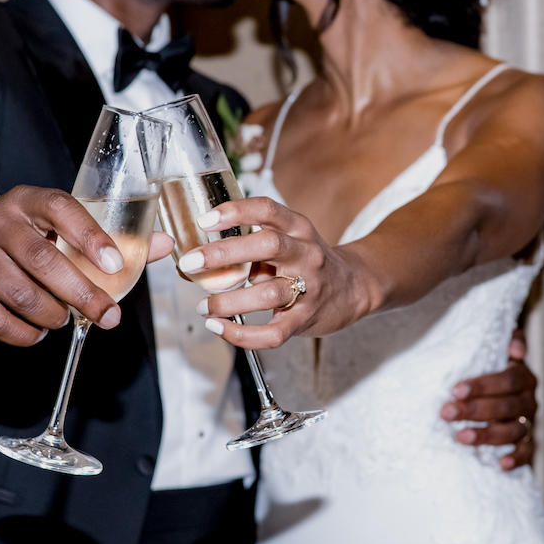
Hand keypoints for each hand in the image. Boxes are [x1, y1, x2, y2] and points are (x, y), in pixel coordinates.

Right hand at [0, 185, 172, 346]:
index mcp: (29, 199)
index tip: (117, 264)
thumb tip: (163, 244)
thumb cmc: (29, 234)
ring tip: (65, 320)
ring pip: (18, 294)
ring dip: (51, 316)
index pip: (61, 209)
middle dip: (82, 294)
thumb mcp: (63, 225)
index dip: (91, 236)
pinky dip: (20, 333)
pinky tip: (36, 332)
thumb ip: (114, 236)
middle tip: (107, 315)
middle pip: (42, 260)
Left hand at [179, 196, 380, 348]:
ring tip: (203, 305)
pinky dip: (243, 334)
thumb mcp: (284, 241)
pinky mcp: (305, 319)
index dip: (235, 212)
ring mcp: (309, 287)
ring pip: (269, 293)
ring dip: (229, 301)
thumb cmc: (304, 261)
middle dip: (225, 253)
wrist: (352, 288)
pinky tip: (219, 328)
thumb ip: (245, 247)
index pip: (267, 209)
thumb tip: (190, 261)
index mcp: (297, 228)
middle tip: (191, 262)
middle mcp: (305, 253)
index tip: (204, 221)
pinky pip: (274, 332)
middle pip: (268, 245)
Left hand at [440, 329, 535, 469]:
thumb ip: (507, 339)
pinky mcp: (527, 442)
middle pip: (505, 407)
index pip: (507, 380)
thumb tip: (515, 348)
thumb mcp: (495, 346)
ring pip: (512, 431)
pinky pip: (526, 452)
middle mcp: (528, 400)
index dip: (483, 385)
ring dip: (487, 435)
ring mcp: (528, 422)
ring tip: (461, 437)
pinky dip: (516, 459)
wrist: (498, 384)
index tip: (456, 389)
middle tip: (447, 413)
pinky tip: (500, 463)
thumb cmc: (489, 364)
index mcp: (523, 377)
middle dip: (474, 411)